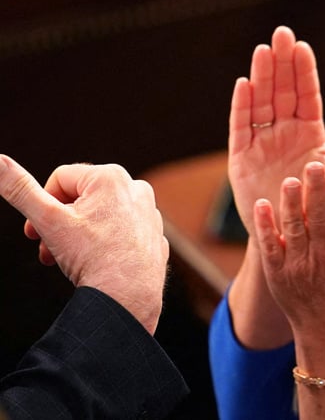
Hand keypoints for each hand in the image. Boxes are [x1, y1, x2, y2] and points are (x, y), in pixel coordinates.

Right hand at [0, 155, 168, 333]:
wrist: (128, 297)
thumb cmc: (92, 257)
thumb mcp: (47, 220)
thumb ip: (20, 189)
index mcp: (111, 177)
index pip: (60, 179)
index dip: (41, 205)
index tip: (34, 232)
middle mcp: (136, 188)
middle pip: (81, 198)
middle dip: (58, 223)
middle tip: (47, 247)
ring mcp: (149, 212)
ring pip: (100, 216)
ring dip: (77, 235)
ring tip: (66, 259)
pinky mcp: (154, 234)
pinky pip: (119, 233)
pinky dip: (104, 244)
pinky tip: (97, 263)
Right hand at [228, 26, 324, 241]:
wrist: (296, 243)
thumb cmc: (323, 211)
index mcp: (309, 134)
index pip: (306, 96)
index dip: (303, 72)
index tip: (303, 46)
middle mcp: (284, 134)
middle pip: (281, 92)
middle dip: (281, 63)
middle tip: (281, 34)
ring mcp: (262, 144)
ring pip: (261, 103)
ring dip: (261, 77)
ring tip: (263, 50)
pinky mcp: (241, 160)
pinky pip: (241, 128)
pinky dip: (242, 107)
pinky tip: (244, 84)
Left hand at [254, 162, 324, 339]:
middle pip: (319, 218)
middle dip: (316, 191)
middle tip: (312, 164)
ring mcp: (299, 265)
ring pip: (294, 229)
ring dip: (291, 204)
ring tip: (289, 180)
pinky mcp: (277, 272)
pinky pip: (270, 246)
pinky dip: (265, 226)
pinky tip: (262, 205)